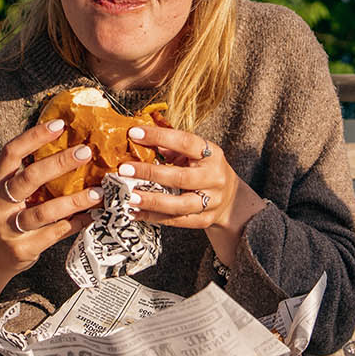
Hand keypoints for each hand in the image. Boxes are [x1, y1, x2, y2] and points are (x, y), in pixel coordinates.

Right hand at [0, 118, 102, 306]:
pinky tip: (92, 215)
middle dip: (59, 163)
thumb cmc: (3, 216)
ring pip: (44, 212)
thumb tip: (66, 147)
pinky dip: (76, 223)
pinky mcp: (23, 249)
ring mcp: (9, 228)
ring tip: (98, 192)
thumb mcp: (3, 192)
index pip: (10, 153)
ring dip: (75, 200)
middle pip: (29, 179)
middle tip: (86, 152)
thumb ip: (25, 174)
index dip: (34, 136)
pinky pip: (55, 234)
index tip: (59, 125)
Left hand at [118, 126, 266, 264]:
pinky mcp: (205, 220)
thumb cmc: (205, 170)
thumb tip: (140, 138)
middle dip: (150, 173)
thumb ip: (172, 147)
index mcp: (212, 154)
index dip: (159, 136)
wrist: (231, 199)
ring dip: (152, 201)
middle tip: (124, 169)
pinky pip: (178, 221)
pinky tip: (136, 213)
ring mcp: (212, 201)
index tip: (134, 134)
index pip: (185, 142)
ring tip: (130, 197)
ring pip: (180, 204)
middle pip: (181, 177)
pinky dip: (155, 218)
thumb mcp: (196, 154)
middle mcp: (214, 177)